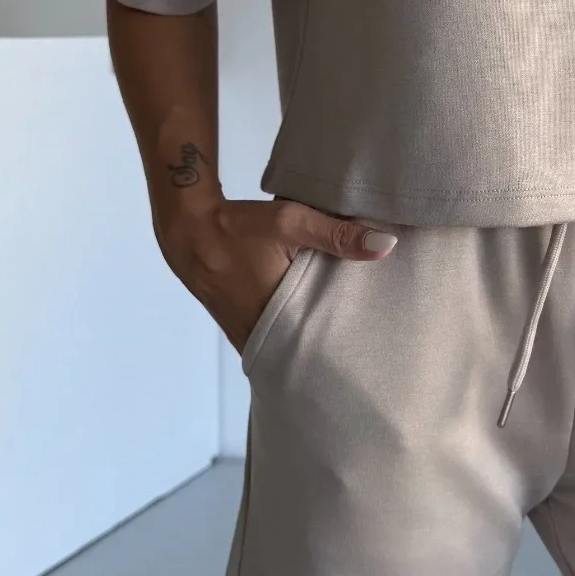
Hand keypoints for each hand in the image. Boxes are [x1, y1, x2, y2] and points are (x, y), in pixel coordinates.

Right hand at [156, 198, 398, 355]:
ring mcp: (246, 335)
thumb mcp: (289, 223)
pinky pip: (272, 339)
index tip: (372, 349)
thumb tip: (387, 246)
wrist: (187, 230)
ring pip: (286, 348)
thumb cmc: (238, 226)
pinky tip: (311, 326)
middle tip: (365, 348)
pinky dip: (290, 335)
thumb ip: (337, 235)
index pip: (319, 348)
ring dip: (309, 343)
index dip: (345, 350)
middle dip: (331, 351)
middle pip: (304, 353)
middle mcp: (259, 335)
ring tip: (345, 340)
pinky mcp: (239, 327)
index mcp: (276, 317)